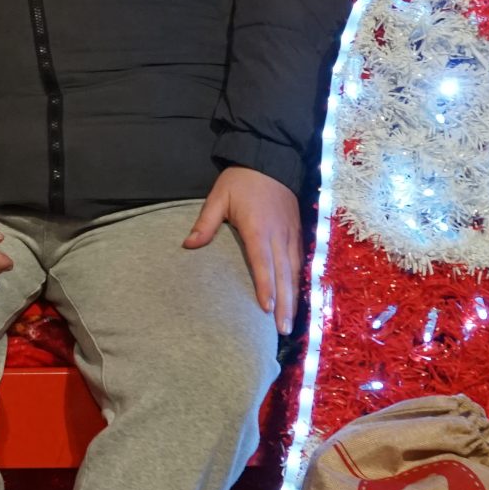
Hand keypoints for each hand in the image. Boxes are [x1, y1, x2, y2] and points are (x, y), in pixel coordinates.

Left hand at [186, 165, 301, 334]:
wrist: (269, 159)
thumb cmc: (240, 181)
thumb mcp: (218, 197)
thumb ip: (205, 223)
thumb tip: (188, 245)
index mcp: (258, 228)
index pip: (263, 262)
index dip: (265, 286)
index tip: (266, 308)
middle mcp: (278, 235)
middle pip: (283, 274)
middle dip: (284, 304)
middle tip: (282, 330)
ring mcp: (291, 234)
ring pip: (295, 271)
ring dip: (294, 298)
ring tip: (291, 322)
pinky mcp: (297, 232)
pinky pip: (300, 262)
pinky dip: (299, 282)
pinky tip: (297, 298)